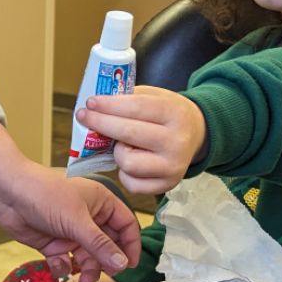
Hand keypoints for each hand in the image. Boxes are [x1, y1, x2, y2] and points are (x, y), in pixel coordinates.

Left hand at [0, 120, 140, 281]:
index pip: (126, 225)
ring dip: (87, 269)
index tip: (130, 265)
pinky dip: (64, 267)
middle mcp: (89, 218)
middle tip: (103, 275)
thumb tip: (123, 265)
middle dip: (107, 261)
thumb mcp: (77, 220)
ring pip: (88, 256)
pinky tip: (58, 265)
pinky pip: (66, 261)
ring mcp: (70, 232)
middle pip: (108, 245)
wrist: (7, 195)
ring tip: (82, 279)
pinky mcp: (53, 244)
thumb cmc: (46, 196)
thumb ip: (100, 245)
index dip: (130, 245)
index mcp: (101, 203)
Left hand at [76, 85, 207, 194]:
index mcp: (175, 114)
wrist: (197, 134)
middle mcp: (176, 142)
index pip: (136, 107)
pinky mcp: (167, 185)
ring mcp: (173, 167)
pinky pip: (132, 184)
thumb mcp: (156, 96)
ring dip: (117, 152)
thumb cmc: (169, 113)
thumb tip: (96, 105)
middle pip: (128, 133)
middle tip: (84, 116)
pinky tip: (130, 161)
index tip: (90, 103)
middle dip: (100, 123)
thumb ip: (130, 98)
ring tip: (122, 144)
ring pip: (128, 163)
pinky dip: (124, 173)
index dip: (109, 105)